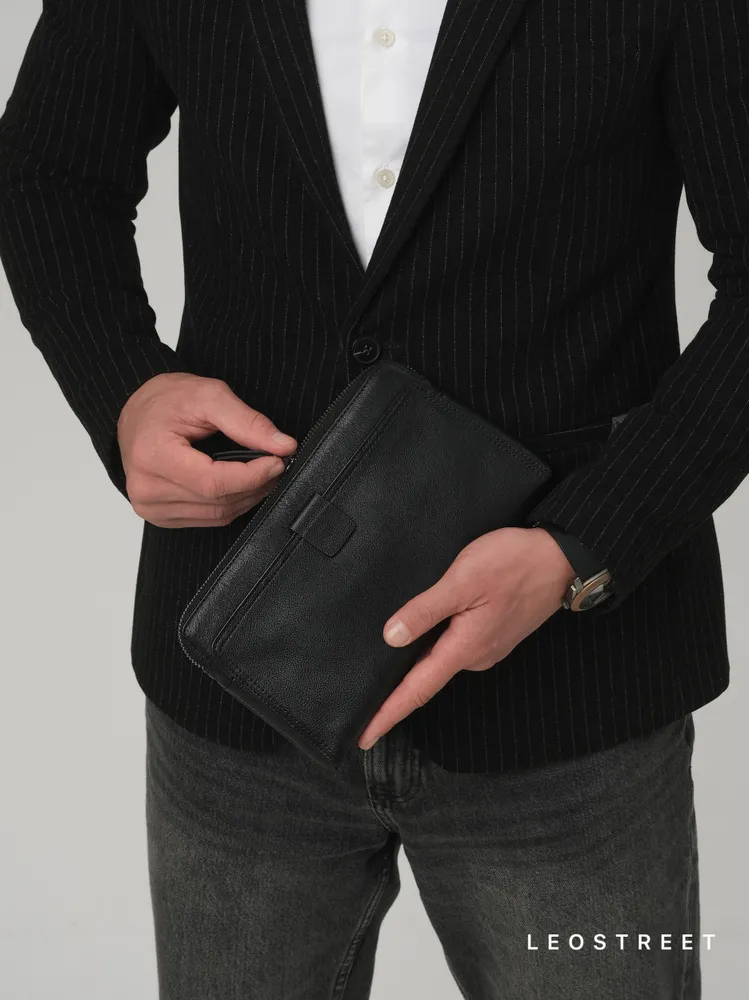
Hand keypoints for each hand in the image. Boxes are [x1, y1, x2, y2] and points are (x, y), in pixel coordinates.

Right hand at [117, 372, 296, 526]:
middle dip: (256, 484)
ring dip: (247, 496)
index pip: (214, 482)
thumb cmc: (164, 402)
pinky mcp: (160, 516)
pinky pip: (208, 519)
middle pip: (219, 501)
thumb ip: (248, 422)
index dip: (252, 475)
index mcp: (153, 456)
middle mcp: (147, 488)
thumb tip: (283, 446)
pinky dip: (231, 504)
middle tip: (275, 463)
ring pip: (218, 514)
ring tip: (261, 472)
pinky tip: (239, 484)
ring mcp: (151, 506)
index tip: (277, 461)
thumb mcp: (208, 396)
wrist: (135, 414)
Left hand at [357, 526, 576, 748]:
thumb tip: (391, 637)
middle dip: (395, 695)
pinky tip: (418, 644)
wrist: (561, 558)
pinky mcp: (492, 634)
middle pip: (426, 680)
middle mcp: (475, 656)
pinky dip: (432, 652)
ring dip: (413, 671)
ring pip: (440, 662)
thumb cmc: (514, 564)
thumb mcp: (462, 581)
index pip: (416, 691)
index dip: (387, 715)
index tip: (364, 738)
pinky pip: (454, 648)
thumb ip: (425, 610)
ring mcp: (486, 646)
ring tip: (383, 678)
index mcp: (464, 648)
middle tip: (363, 707)